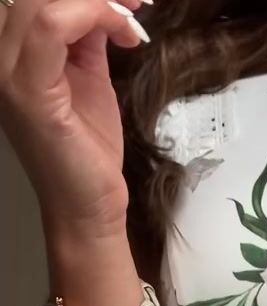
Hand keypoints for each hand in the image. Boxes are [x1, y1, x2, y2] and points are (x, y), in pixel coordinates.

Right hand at [0, 0, 150, 234]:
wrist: (89, 204)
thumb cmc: (88, 150)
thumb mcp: (88, 75)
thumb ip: (85, 36)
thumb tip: (100, 3)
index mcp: (13, 52)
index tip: (124, 0)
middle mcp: (2, 58)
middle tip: (132, 2)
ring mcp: (8, 73)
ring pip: (42, 1)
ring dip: (97, 0)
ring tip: (130, 17)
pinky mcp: (28, 91)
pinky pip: (52, 25)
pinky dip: (96, 15)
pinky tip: (124, 34)